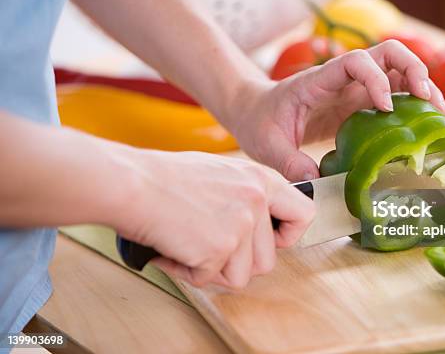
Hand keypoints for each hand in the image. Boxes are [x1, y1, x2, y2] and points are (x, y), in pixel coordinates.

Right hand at [112, 148, 313, 287]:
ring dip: (213, 269)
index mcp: (262, 180)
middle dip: (237, 262)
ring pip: (241, 276)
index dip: (288, 235)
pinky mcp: (218, 249)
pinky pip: (209, 279)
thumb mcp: (222, 173)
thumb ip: (248, 197)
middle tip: (209, 244)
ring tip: (189, 243)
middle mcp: (256, 201)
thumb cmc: (166, 177)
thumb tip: (259, 227)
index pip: (304, 213)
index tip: (270, 240)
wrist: (132, 184)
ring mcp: (240, 226)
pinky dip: (188, 271)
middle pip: (268, 260)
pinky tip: (174, 247)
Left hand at [232, 40, 444, 181]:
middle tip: (428, 99)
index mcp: (318, 81)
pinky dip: (416, 105)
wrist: (256, 113)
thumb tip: (318, 184)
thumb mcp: (267, 146)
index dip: (376, 79)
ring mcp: (354, 90)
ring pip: (398, 72)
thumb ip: (289, 163)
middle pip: (388, 53)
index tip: (386, 107)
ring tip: (442, 115)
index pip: (355, 63)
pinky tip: (429, 125)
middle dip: (413, 69)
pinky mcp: (361, 105)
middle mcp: (342, 79)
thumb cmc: (260, 122)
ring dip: (423, 86)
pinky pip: (395, 96)